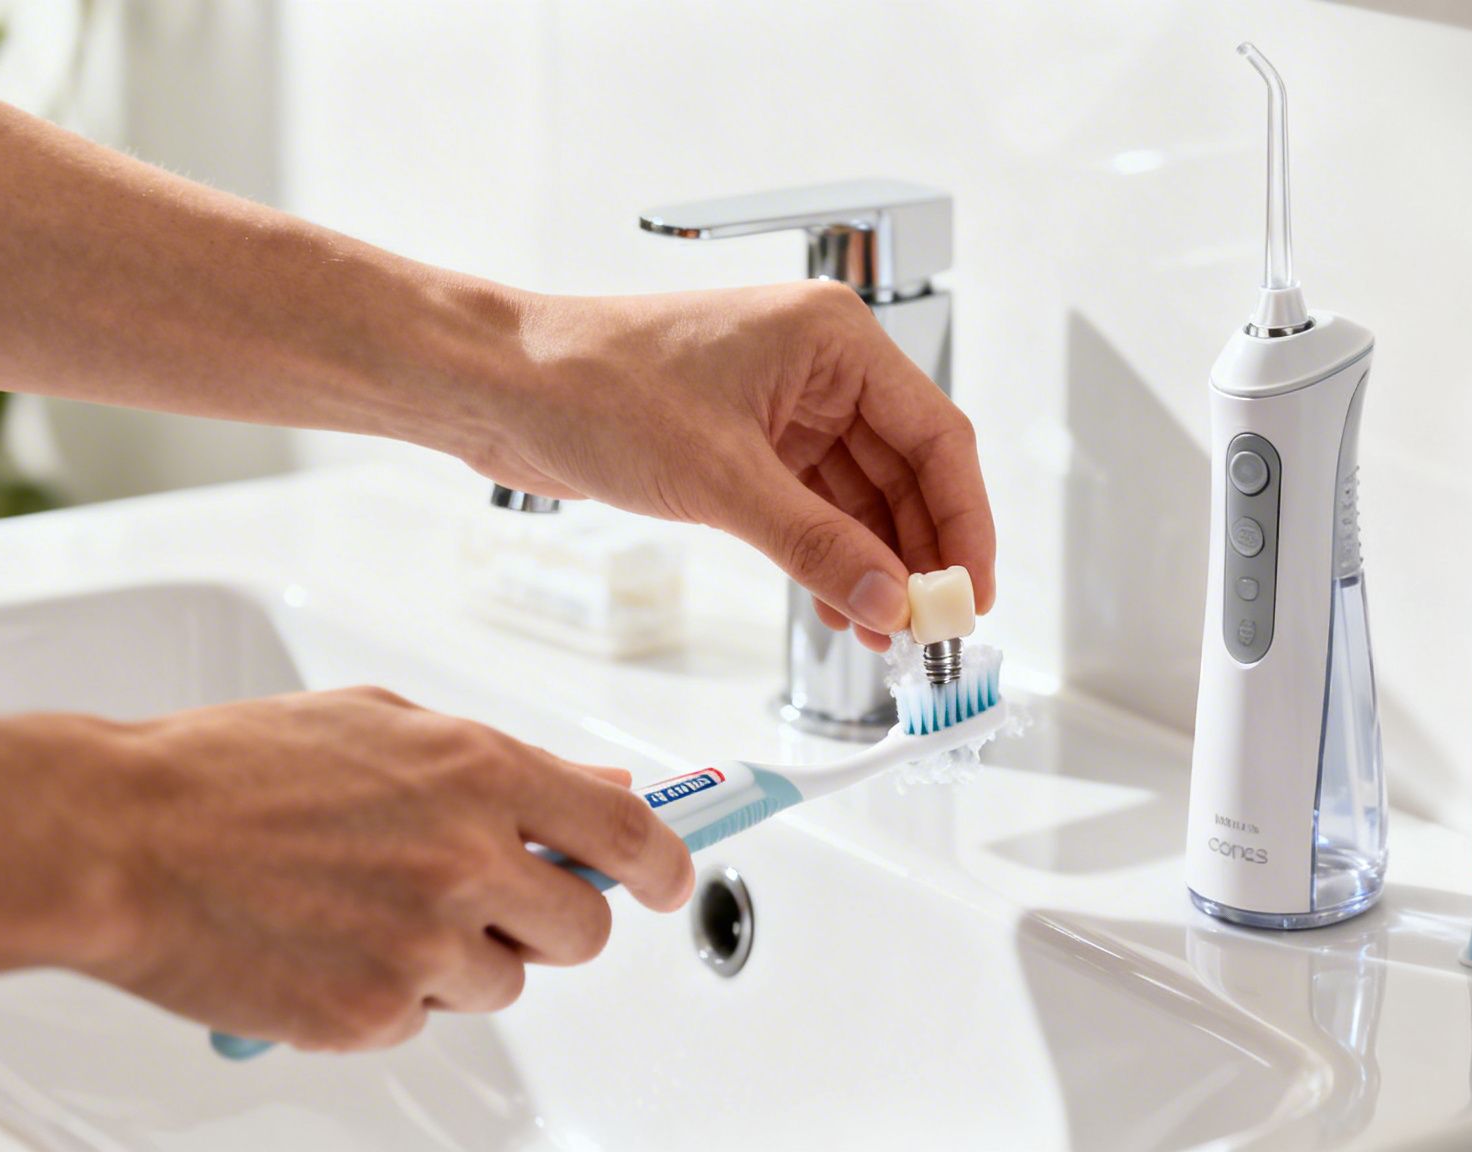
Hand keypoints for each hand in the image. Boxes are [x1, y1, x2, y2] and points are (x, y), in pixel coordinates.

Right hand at [67, 688, 691, 1051]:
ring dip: (460, 960)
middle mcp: (468, 858)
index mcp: (481, 774)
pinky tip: (327, 946)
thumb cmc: (232, 771)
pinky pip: (422, 1021)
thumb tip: (600, 784)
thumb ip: (506, 762)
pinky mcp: (373, 1014)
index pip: (630, 835)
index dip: (664, 868)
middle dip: (550, 923)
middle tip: (490, 903)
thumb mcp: (387, 727)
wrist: (117, 838)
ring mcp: (423, 943)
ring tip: (371, 910)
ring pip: (503, 983)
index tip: (667, 881)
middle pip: (583, 930)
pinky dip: (388, 997)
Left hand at [468, 282, 995, 649]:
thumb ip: (816, 546)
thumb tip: (889, 602)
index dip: (964, 523)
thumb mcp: (721, 479)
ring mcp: (787, 406)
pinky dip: (832, 558)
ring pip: (865, 497)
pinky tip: (842, 607)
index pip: (937, 436)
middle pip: (910, 472)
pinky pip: (818, 508)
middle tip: (932, 629)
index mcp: (833, 339)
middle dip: (921, 554)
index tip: (970, 594)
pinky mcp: (751, 444)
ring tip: (884, 634)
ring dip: (876, 565)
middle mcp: (821, 366)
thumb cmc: (594, 386)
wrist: (501, 388)